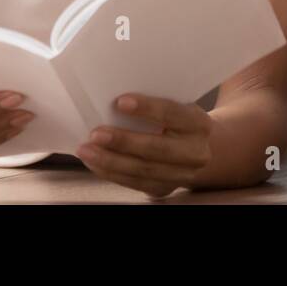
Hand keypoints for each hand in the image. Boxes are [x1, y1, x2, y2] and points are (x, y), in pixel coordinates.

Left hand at [75, 94, 213, 198]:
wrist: (199, 148)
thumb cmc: (177, 119)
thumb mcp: (177, 105)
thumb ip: (155, 101)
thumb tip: (112, 96)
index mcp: (198, 124)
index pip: (172, 113)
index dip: (147, 108)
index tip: (120, 102)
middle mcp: (195, 152)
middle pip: (157, 149)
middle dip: (123, 142)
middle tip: (96, 134)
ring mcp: (182, 175)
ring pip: (143, 171)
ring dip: (110, 161)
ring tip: (87, 150)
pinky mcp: (165, 189)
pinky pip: (135, 184)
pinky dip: (112, 173)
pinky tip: (95, 163)